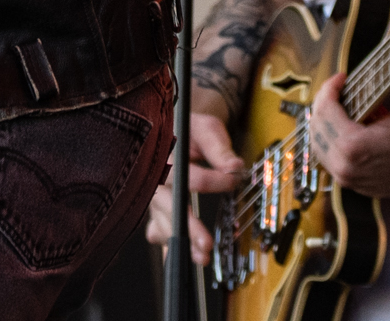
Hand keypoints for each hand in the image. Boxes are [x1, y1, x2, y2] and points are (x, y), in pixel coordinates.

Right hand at [146, 110, 246, 263]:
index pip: (190, 175)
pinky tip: (176, 259)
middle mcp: (154, 178)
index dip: (214, 180)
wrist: (176, 131)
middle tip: (207, 243)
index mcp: (165, 156)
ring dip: (180, 241)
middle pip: (169, 206)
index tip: (234, 179)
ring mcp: (154, 197)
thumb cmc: (191, 131)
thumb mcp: (207, 130)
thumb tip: (235, 166)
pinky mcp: (157, 210)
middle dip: (188, 227)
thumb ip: (220, 148)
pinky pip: (157, 230)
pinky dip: (166, 247)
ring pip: (162, 223)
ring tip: (201, 256)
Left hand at [309, 70, 389, 197]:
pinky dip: (331, 141)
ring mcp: (346, 177)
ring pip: (318, 144)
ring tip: (339, 106)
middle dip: (324, 102)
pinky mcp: (351, 183)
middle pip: (317, 126)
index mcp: (354, 145)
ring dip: (324, 122)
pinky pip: (329, 159)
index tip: (341, 78)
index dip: (330, 88)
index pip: (326, 110)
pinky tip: (344, 127)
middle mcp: (344, 165)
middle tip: (337, 89)